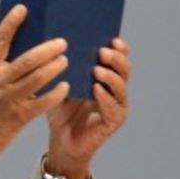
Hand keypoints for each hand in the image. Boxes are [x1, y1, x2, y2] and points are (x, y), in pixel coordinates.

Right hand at [0, 5, 69, 178]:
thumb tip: (6, 50)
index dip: (11, 24)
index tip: (23, 9)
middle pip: (27, 59)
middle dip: (47, 49)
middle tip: (62, 42)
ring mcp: (8, 100)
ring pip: (37, 78)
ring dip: (54, 67)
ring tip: (65, 60)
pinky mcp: (18, 117)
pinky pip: (42, 102)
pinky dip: (55, 93)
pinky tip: (65, 87)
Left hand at [44, 38, 130, 178]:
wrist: (61, 139)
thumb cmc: (61, 111)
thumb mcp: (59, 85)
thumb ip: (62, 69)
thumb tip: (55, 44)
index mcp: (105, 77)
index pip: (118, 58)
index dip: (120, 48)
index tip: (112, 39)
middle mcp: (115, 90)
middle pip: (124, 69)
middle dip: (116, 59)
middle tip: (102, 52)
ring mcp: (117, 106)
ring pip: (121, 87)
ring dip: (111, 77)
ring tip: (97, 70)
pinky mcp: (113, 122)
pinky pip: (114, 108)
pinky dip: (105, 98)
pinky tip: (96, 90)